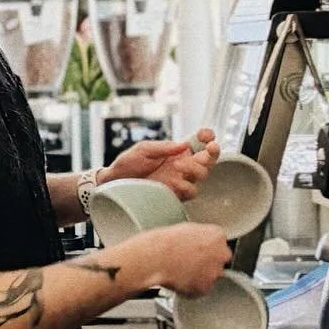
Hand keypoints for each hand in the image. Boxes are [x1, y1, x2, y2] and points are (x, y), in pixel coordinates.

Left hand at [101, 128, 217, 200]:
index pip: (200, 141)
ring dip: (196, 168)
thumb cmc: (128, 163)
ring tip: (177, 165)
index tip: (205, 135)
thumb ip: (163, 147)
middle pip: (209, 158)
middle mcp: (183, 164)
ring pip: (203, 174)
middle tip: (208, 148)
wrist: (115, 183)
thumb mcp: (144, 149)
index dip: (207, 136)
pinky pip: (192, 191)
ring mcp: (181, 179)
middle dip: (213, 152)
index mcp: (177, 150)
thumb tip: (184, 144)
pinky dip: (187, 186)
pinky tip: (176, 182)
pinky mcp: (176, 194)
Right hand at [133, 222, 231, 297]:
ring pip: (209, 276)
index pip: (218, 243)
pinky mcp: (204, 288)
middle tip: (189, 262)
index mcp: (217, 235)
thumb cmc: (163, 243)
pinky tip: (178, 280)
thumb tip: (197, 242)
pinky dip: (190, 287)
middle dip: (206, 262)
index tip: (196, 250)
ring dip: (198, 275)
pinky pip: (199, 289)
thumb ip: (199, 237)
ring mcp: (214, 272)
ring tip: (179, 272)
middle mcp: (221, 254)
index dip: (206, 248)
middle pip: (218, 260)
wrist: (154, 259)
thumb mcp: (184, 229)